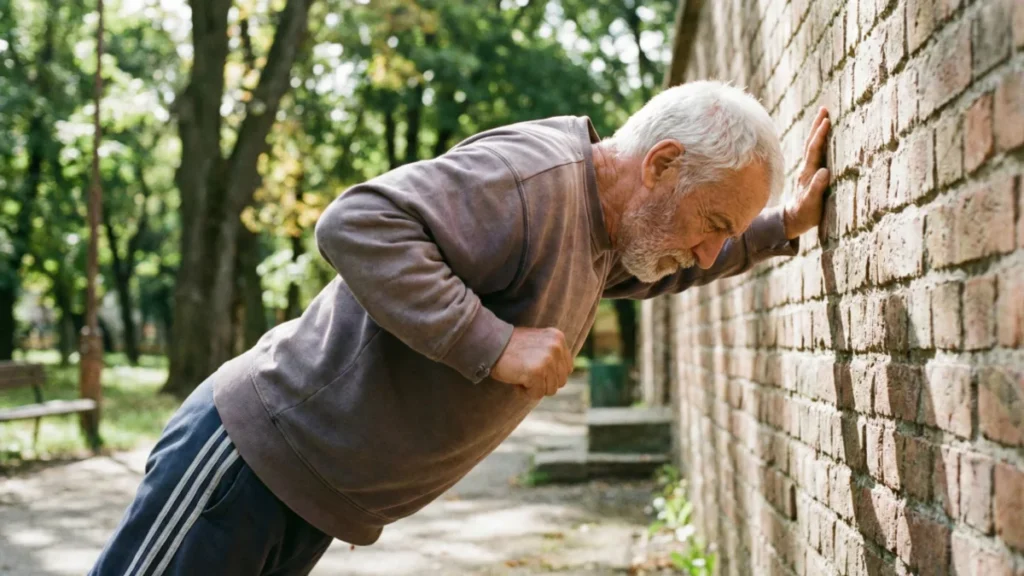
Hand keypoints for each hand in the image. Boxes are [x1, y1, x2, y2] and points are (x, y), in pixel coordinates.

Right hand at [491, 327, 571, 399]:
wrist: (490, 345)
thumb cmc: (511, 347)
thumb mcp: (538, 343)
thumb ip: (552, 354)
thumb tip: (564, 375)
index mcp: (558, 338)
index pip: (567, 368)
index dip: (550, 375)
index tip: (534, 368)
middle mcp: (556, 346)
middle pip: (561, 381)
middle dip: (544, 382)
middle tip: (526, 372)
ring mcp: (547, 359)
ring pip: (550, 390)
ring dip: (534, 388)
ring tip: (521, 374)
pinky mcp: (537, 371)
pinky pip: (537, 394)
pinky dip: (525, 392)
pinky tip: (516, 379)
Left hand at [784, 107, 830, 239]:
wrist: (794, 219)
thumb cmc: (806, 213)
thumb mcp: (812, 204)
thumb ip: (817, 189)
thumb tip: (824, 172)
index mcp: (808, 173)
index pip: (814, 150)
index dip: (820, 135)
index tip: (826, 120)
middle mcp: (807, 168)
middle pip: (811, 143)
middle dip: (818, 126)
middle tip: (825, 109)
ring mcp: (808, 170)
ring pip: (812, 146)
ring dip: (817, 130)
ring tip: (824, 116)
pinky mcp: (811, 173)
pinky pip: (815, 152)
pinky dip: (819, 141)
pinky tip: (823, 134)